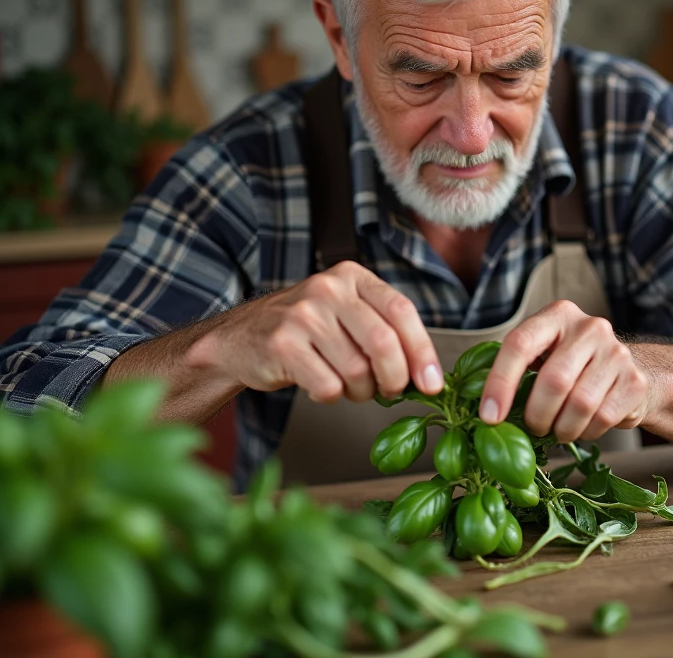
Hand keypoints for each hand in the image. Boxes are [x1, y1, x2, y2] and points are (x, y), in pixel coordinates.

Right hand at [192, 261, 443, 403]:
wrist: (239, 338)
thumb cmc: (305, 330)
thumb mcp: (346, 313)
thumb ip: (384, 330)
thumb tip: (427, 376)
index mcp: (352, 277)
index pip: (402, 312)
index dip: (423, 352)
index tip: (432, 383)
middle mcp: (328, 289)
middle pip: (384, 343)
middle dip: (395, 378)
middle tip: (390, 391)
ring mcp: (303, 315)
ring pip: (357, 371)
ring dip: (360, 391)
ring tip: (347, 384)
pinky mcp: (283, 344)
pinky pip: (328, 386)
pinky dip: (330, 395)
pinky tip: (319, 383)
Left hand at [479, 300, 651, 441]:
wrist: (630, 372)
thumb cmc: (572, 367)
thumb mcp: (543, 356)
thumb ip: (515, 371)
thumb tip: (476, 407)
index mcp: (557, 315)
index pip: (520, 344)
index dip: (500, 383)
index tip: (489, 418)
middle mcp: (589, 327)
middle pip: (553, 380)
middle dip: (536, 415)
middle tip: (532, 428)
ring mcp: (617, 353)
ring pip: (579, 404)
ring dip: (562, 428)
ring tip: (558, 429)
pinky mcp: (634, 381)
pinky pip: (602, 419)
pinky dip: (585, 433)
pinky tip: (582, 427)